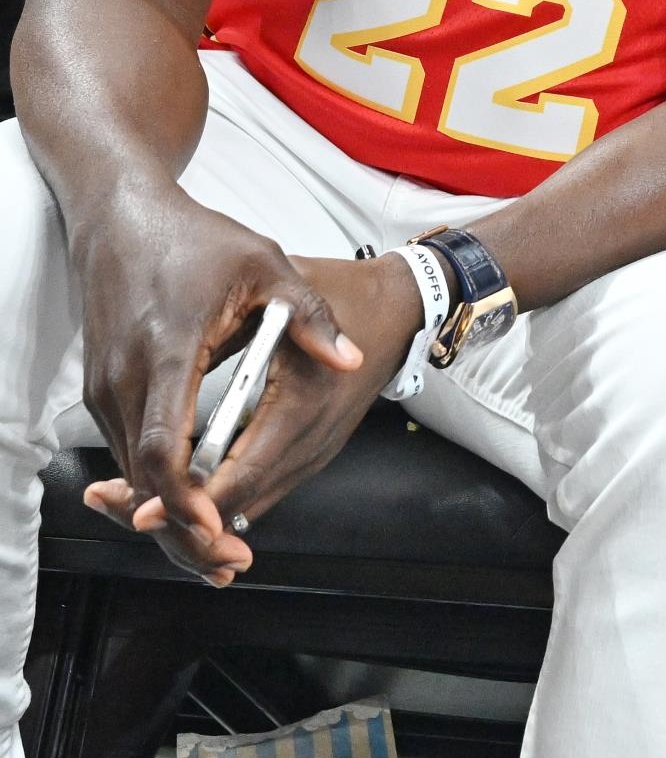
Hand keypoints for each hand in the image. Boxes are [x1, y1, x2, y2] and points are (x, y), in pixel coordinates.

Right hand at [67, 193, 362, 583]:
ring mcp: (105, 385)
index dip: (187, 497)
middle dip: (183, 527)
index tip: (217, 528)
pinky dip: (154, 484)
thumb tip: (351, 361)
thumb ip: (311, 317)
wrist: (123, 222)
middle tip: (229, 563)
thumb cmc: (198, 241)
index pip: (164, 447)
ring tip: (217, 550)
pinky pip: (125, 450)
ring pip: (130, 471)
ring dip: (168, 512)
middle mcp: (125, 377)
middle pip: (142, 476)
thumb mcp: (267, 266)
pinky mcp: (101, 388)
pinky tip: (189, 505)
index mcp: (169, 348)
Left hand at [93, 253, 421, 574]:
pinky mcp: (314, 452)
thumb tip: (170, 375)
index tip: (142, 509)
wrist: (400, 305)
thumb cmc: (343, 292)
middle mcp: (314, 439)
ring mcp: (318, 451)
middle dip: (179, 517)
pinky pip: (261, 490)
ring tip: (137, 503)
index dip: (188, 502)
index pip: (241, 475)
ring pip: (248, 507)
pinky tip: (182, 488)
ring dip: (197, 512)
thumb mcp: (286, 296)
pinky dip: (220, 498)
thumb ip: (232, 333)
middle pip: (239, 506)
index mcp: (305, 401)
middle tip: (121, 508)